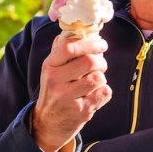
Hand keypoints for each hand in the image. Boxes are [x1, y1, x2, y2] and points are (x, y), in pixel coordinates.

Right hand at [31, 31, 111, 151]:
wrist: (48, 123)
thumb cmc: (55, 90)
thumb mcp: (52, 69)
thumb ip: (63, 49)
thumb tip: (81, 28)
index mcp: (49, 66)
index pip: (69, 47)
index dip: (90, 43)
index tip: (101, 44)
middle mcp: (56, 81)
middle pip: (90, 62)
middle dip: (101, 61)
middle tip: (100, 65)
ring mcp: (68, 98)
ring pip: (99, 78)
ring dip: (102, 78)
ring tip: (94, 82)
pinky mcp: (81, 112)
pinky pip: (104, 93)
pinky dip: (104, 92)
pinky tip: (94, 95)